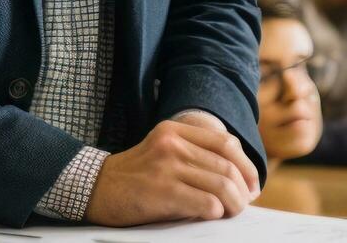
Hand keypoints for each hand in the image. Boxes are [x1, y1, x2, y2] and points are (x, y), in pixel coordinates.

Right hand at [84, 119, 259, 225]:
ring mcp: (166, 166)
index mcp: (175, 130)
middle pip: (227, 165)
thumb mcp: (164, 153)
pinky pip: (206, 203)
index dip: (246, 166)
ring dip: (234, 204)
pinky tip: (212, 215)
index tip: (251, 185)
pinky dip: (216, 212)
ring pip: (222, 184)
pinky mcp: (162, 191)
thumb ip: (195, 157)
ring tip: (231, 213)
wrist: (95, 188)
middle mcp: (172, 143)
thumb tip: (240, 181)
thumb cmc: (135, 177)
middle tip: (243, 204)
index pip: (226, 143)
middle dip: (243, 189)